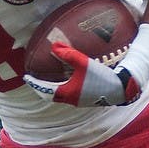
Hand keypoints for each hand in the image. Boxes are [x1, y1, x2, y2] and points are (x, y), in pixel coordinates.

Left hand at [23, 43, 140, 106]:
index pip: (44, 89)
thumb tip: (54, 45)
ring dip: (51, 90)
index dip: (34, 83)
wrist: (122, 88)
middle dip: (41, 89)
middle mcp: (71, 100)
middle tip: (35, 80)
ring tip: (47, 82)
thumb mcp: (84, 63)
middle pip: (50, 96)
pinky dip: (62, 90)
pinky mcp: (87, 100)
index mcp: (66, 93)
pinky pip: (69, 96)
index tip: (26, 77)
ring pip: (60, 97)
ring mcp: (79, 101)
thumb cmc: (102, 76)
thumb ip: (68, 54)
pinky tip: (67, 82)